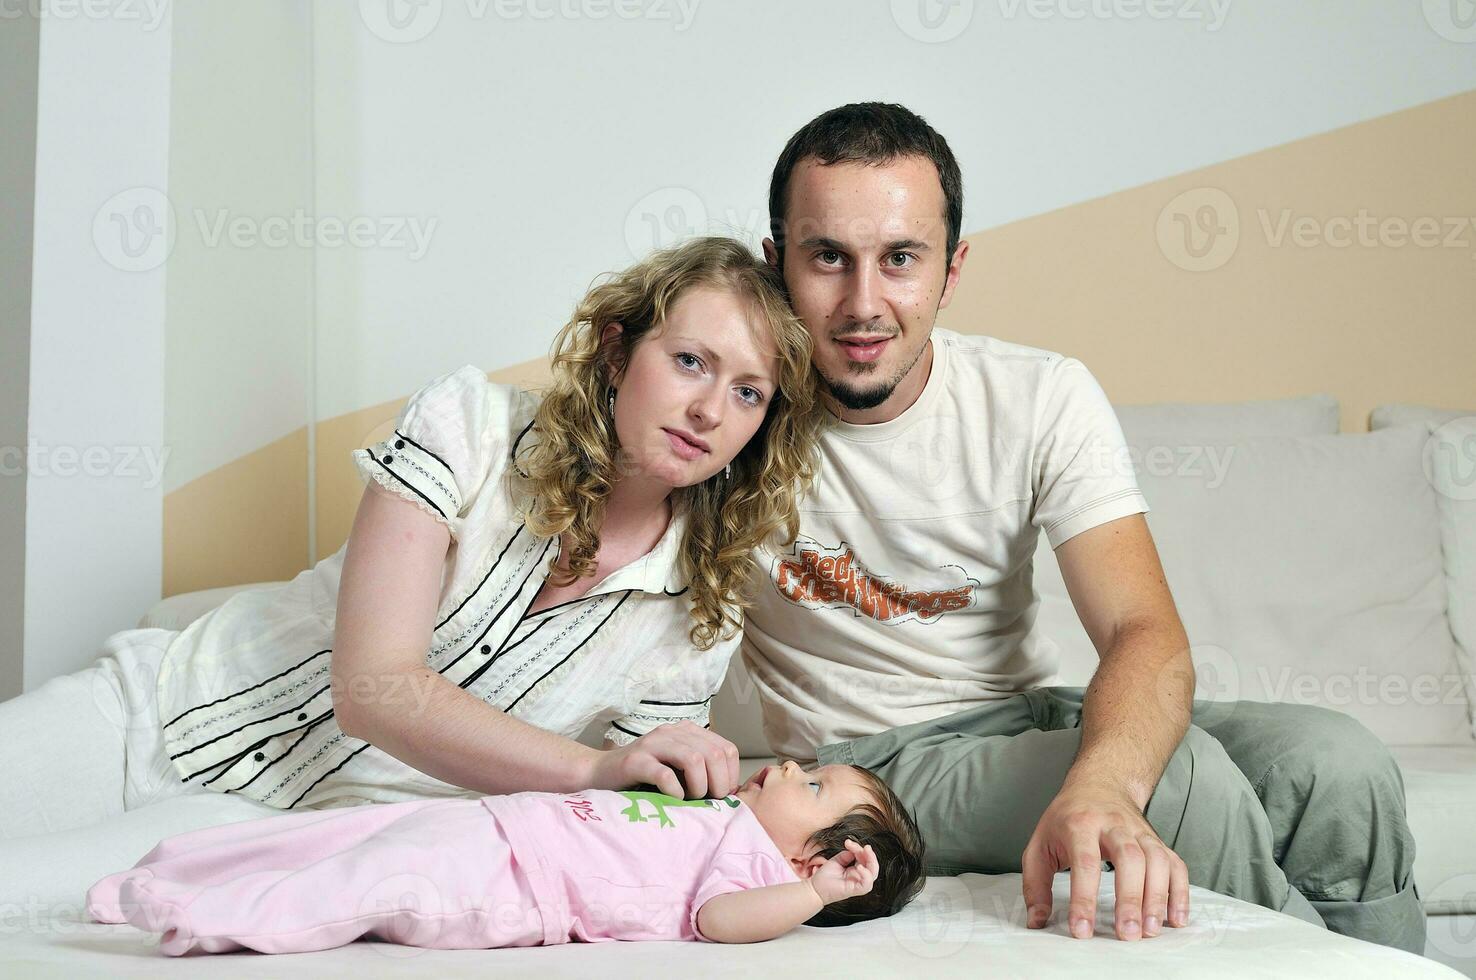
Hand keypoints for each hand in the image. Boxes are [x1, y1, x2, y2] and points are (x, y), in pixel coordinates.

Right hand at [586, 721, 739, 798]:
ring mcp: (653, 744)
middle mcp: (672, 732)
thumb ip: (701, 770)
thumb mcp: (678, 769)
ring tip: (691, 800)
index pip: (726, 748)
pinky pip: (665, 775)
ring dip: (699, 787)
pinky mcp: (635, 761)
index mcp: (686, 732)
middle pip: (714, 753)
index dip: (730, 775)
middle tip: (709, 801)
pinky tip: (672, 799)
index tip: (722, 796)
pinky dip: (675, 792)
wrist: (600, 774)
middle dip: (718, 783)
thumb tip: (732, 791)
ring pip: (694, 760)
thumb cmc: (644, 778)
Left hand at [808, 839, 877, 904]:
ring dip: (871, 862)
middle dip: (871, 855)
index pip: (865, 859)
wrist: (815, 888)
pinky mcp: (854, 891)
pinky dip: (866, 875)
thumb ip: (847, 855)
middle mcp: (858, 877)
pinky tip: (858, 866)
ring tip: (862, 852)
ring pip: (873, 875)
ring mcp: (857, 884)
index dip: (860, 849)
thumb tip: (855, 850)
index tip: (848, 843)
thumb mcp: (837, 860)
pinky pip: (866, 885)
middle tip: (866, 847)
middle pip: (873, 867)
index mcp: (855, 871)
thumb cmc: (825, 876)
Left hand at [1021, 779, 1189, 940]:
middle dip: (1129, 898)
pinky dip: (1179, 892)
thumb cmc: (1067, 819)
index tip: (1082, 930)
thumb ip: (1035, 884)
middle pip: (1128, 858)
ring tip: (1150, 931)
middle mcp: (1113, 825)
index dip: (1084, 897)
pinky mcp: (1158, 841)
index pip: (1084, 862)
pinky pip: (1175, 864)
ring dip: (1157, 898)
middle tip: (1126, 934)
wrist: (1099, 784)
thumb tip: (1037, 921)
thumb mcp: (1039, 845)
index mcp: (1079, 824)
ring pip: (1156, 860)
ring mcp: (1139, 832)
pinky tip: (1176, 919)